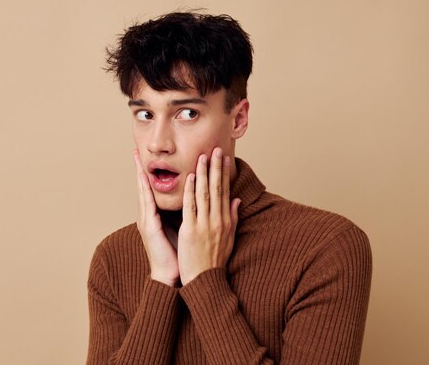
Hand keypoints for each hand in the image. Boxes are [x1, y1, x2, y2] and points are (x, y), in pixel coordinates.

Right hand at [133, 149, 179, 286]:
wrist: (173, 276)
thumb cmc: (179, 253)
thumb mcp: (183, 227)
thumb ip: (186, 212)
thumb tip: (194, 199)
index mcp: (157, 216)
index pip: (153, 189)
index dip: (151, 173)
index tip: (150, 158)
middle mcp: (149, 216)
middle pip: (144, 187)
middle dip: (140, 169)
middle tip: (136, 151)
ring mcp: (147, 221)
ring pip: (143, 193)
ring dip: (141, 175)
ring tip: (137, 160)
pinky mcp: (149, 228)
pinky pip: (148, 205)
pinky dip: (147, 191)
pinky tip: (146, 180)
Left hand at [178, 147, 240, 285]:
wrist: (205, 280)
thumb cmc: (215, 261)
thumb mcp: (229, 238)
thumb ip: (233, 217)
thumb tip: (236, 200)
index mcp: (226, 221)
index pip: (226, 191)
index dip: (225, 173)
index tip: (224, 158)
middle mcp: (218, 220)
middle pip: (218, 188)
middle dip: (216, 167)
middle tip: (216, 149)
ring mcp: (205, 224)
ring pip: (205, 193)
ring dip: (204, 173)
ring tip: (204, 156)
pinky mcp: (191, 230)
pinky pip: (191, 206)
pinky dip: (192, 190)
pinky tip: (192, 177)